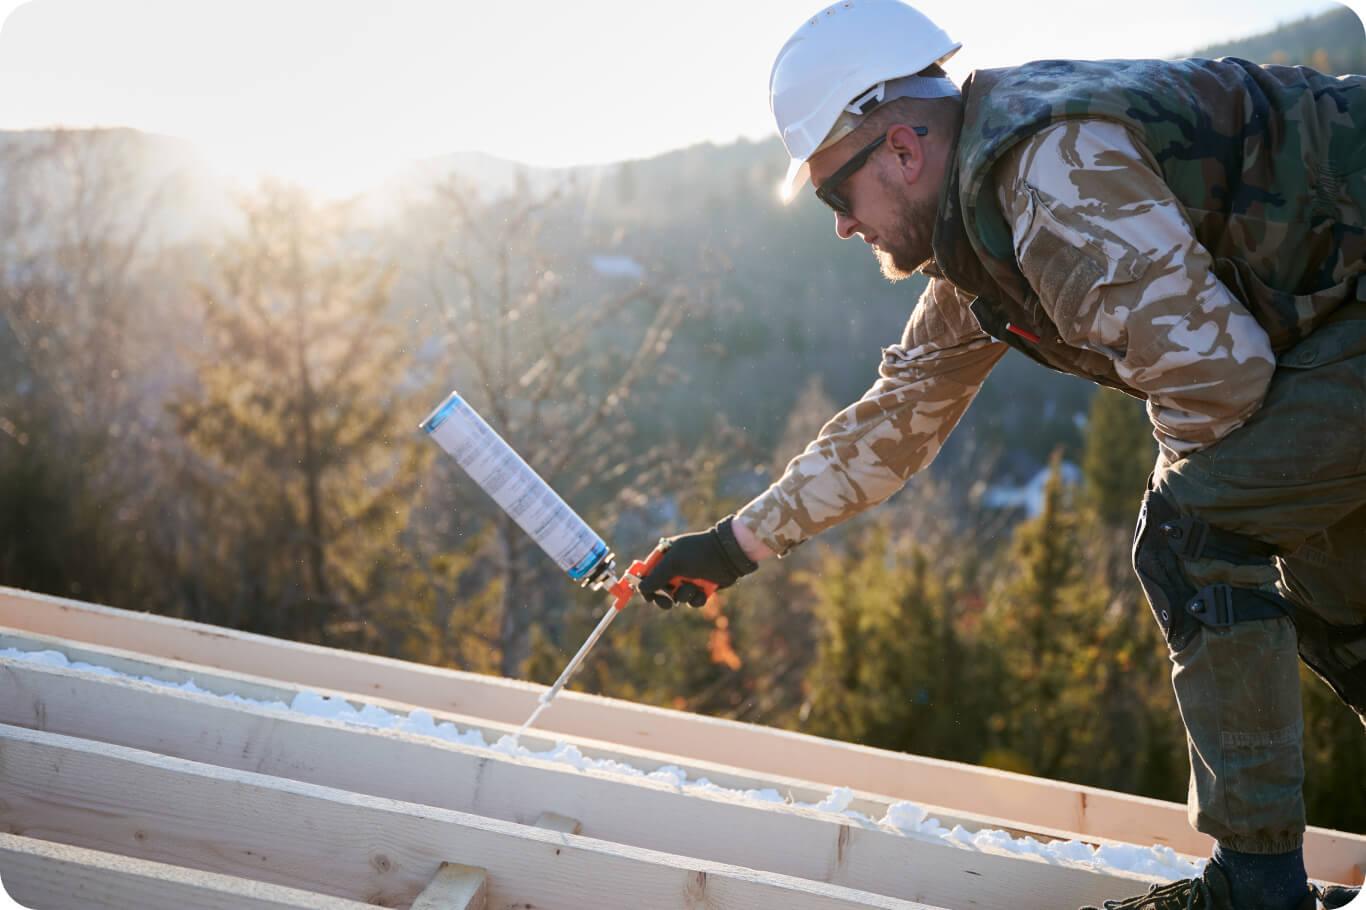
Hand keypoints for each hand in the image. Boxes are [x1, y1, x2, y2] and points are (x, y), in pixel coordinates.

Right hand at [638, 516, 759, 607]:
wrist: (729, 555)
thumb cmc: (699, 553)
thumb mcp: (675, 562)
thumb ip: (656, 576)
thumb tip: (640, 588)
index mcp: (665, 556)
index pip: (648, 573)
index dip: (644, 585)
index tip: (646, 596)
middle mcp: (675, 567)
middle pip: (660, 589)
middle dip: (663, 597)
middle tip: (667, 604)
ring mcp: (688, 578)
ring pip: (677, 597)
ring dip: (684, 595)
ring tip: (693, 587)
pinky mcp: (701, 588)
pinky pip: (692, 601)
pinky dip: (697, 598)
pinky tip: (704, 590)